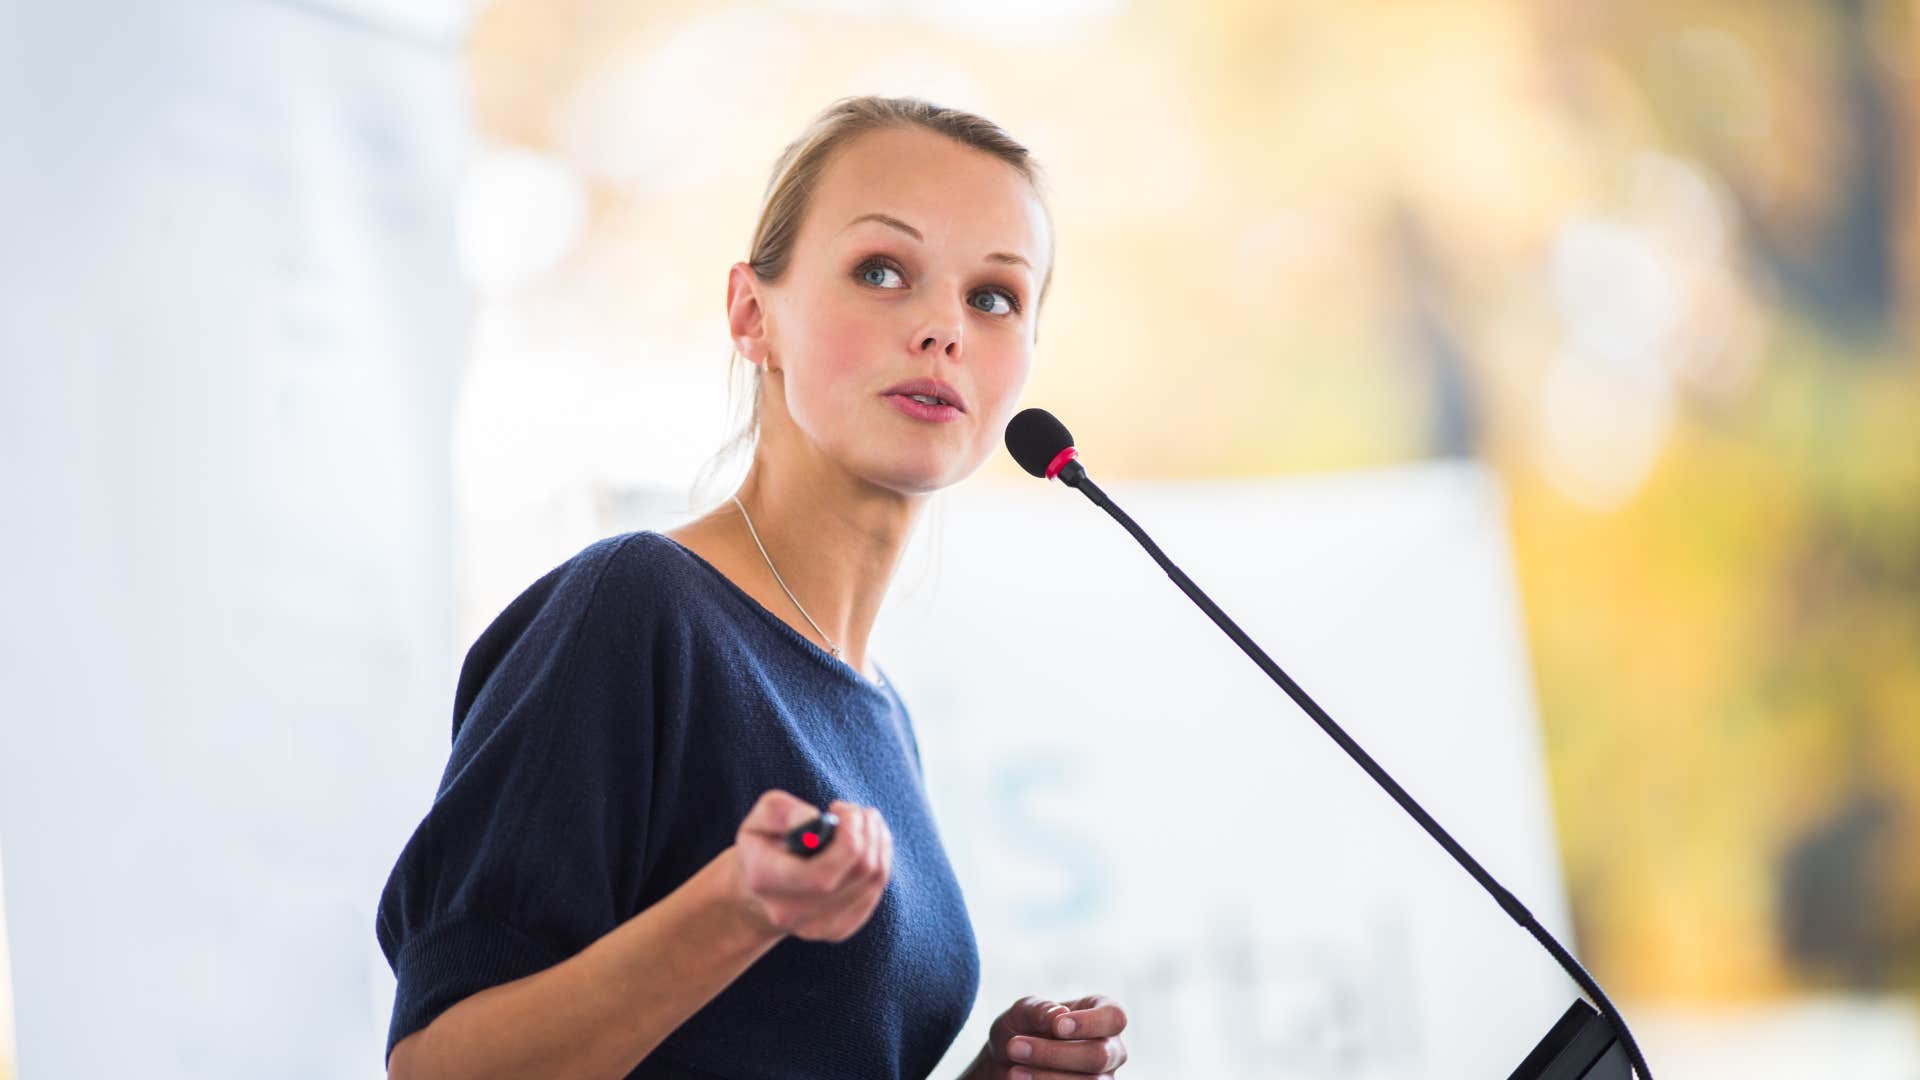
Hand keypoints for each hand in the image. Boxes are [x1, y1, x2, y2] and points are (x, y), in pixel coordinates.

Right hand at [730, 790, 891, 942]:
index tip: (837, 808)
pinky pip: (875, 889)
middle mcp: (790, 912)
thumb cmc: (764, 844)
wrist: (760, 892)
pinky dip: (880, 858)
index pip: (823, 872)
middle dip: (867, 831)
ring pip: (873, 878)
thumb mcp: (760, 817)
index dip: (848, 835)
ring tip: (864, 820)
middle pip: (858, 871)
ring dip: (878, 840)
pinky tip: (866, 843)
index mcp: (765, 880)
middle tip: (857, 811)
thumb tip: (815, 820)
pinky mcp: (838, 929)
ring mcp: (817, 927)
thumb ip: (782, 812)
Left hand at [971, 994, 1128, 1078]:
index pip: (1114, 1018)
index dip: (1090, 1023)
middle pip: (1100, 1056)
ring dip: (1047, 1078)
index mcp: (1102, 1016)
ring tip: (1014, 1072)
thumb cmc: (1022, 1029)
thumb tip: (1059, 1014)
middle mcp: (1110, 1049)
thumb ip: (1039, 1009)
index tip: (1057, 1027)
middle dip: (1055, 1054)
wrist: (1006, 1063)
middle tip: (1015, 1047)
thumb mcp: (1023, 1012)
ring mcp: (1103, 1079)